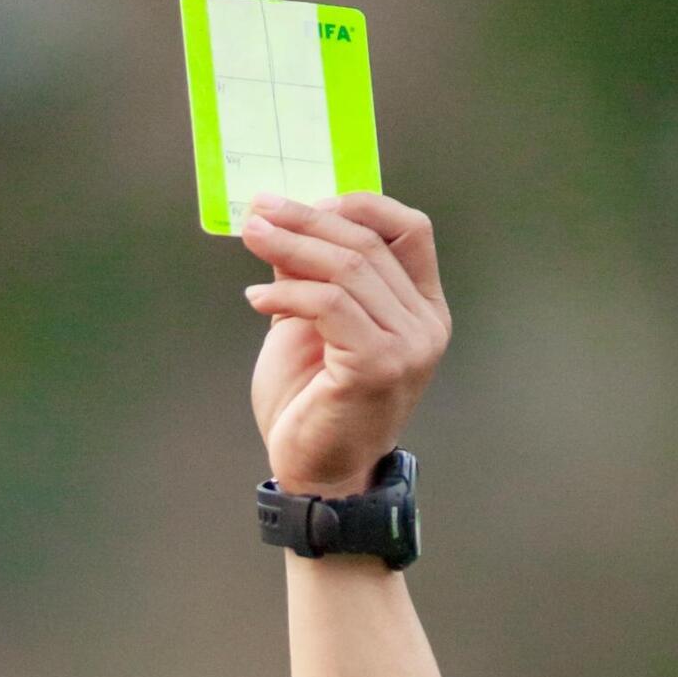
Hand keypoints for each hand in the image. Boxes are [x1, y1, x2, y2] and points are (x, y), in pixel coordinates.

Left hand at [240, 191, 450, 497]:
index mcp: (422, 308)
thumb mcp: (311, 324)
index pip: (410, 230)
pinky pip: (329, 305)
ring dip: (291, 248)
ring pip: (349, 269)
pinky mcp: (378, 365)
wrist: (315, 474)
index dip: (358, 205)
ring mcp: (409, 346)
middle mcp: (426, 325)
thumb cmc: (313, 404)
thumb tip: (284, 220)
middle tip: (258, 211)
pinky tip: (256, 299)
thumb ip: (312, 275)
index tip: (302, 202)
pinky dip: (287, 294)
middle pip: (369, 244)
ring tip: (251, 238)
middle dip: (307, 219)